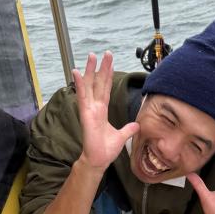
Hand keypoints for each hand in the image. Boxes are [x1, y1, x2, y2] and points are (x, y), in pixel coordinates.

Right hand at [72, 51, 138, 171]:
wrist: (99, 160)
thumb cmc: (106, 149)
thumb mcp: (121, 136)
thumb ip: (128, 129)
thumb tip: (137, 125)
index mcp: (102, 110)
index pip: (105, 89)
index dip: (108, 76)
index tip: (109, 63)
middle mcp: (95, 107)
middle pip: (99, 83)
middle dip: (102, 68)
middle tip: (105, 53)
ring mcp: (89, 109)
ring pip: (90, 85)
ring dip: (90, 70)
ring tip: (91, 56)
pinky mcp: (85, 114)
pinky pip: (82, 97)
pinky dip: (80, 84)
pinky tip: (77, 72)